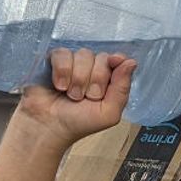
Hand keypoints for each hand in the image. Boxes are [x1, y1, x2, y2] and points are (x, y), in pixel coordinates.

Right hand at [16, 49, 136, 145]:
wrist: (49, 127)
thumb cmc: (77, 123)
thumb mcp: (108, 113)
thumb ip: (122, 88)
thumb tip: (131, 62)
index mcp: (108, 81)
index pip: (118, 61)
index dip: (116, 61)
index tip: (113, 64)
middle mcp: (92, 70)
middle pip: (101, 58)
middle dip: (94, 80)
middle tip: (85, 97)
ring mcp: (74, 64)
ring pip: (83, 55)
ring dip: (77, 79)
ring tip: (70, 95)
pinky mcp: (55, 61)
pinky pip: (63, 54)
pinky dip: (62, 71)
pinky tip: (58, 85)